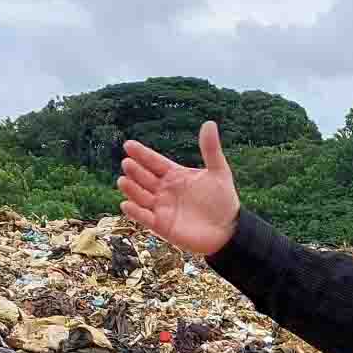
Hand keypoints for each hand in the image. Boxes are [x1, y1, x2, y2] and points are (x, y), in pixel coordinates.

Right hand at [118, 121, 240, 255]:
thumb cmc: (223, 200)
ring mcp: (162, 208)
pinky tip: (127, 204)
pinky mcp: (162, 225)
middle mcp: (165, 190)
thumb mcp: (218, 172)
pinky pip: (145, 218)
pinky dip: (135, 212)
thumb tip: (210, 123)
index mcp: (175, 175)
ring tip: (124, 180)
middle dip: (135, 170)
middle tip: (127, 163)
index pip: (155, 162)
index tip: (129, 144)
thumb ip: (210, 150)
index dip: (142, 154)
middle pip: (145, 178)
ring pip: (141, 196)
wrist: (229, 229)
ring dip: (131, 189)